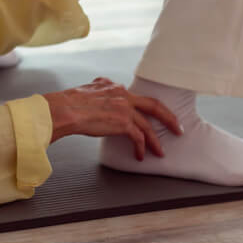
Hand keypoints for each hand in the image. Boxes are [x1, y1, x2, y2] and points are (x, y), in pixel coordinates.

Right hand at [42, 77, 184, 159]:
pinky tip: (139, 155)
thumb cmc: (69, 103)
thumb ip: (97, 89)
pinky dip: (141, 148)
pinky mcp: (123, 123)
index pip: (137, 97)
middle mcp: (123, 95)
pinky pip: (138, 138)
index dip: (147, 107)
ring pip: (147, 126)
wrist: (65, 109)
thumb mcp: (87, 89)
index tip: (154, 114)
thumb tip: (95, 89)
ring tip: (160, 152)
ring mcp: (125, 109)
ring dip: (155, 141)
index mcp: (114, 86)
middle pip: (154, 106)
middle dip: (168, 118)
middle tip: (177, 128)